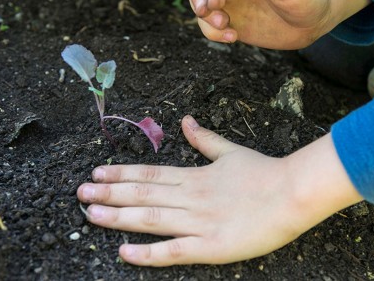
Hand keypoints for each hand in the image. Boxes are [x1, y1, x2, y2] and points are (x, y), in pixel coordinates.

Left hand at [77, 116, 361, 265]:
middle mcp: (190, 197)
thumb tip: (186, 120)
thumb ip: (205, 138)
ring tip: (90, 214)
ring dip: (118, 217)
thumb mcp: (231, 151)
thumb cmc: (264, 172)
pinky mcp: (212, 247)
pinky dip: (148, 253)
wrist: (294, 193)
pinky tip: (124, 252)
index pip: (149, 174)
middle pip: (143, 195)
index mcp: (194, 176)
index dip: (121, 174)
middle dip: (109, 194)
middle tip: (79, 193)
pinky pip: (174, 251)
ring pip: (151, 219)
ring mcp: (199, 222)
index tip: (97, 174)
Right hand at [187, 0, 369, 49]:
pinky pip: (210, 26)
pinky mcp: (232, 22)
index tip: (217, 3)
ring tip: (226, 29)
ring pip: (201, 5)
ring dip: (205, 19)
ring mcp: (232, 3)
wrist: (314, 21)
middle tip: (204, 12)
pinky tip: (232, 37)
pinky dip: (213, 33)